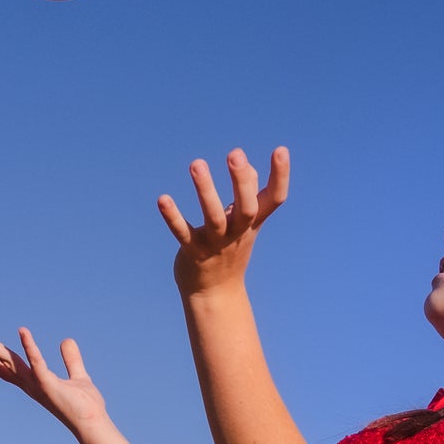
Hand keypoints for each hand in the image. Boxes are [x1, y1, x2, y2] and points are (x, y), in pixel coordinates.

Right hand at [0, 326, 108, 439]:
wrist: (93, 423)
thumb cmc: (84, 405)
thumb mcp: (77, 376)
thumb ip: (71, 359)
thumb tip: (67, 340)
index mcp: (33, 381)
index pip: (7, 367)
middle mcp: (30, 383)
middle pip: (0, 362)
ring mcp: (36, 384)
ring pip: (9, 361)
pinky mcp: (48, 384)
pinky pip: (37, 362)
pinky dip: (30, 347)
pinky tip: (23, 330)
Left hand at [158, 146, 289, 294]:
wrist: (215, 294)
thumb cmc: (230, 249)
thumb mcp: (244, 223)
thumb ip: (248, 193)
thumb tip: (246, 165)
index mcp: (253, 223)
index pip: (275, 200)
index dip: (280, 177)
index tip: (281, 149)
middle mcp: (238, 233)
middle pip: (247, 208)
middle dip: (241, 182)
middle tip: (235, 153)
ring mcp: (216, 244)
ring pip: (213, 218)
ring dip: (206, 191)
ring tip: (196, 163)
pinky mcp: (193, 252)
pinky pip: (184, 233)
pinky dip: (173, 217)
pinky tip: (163, 199)